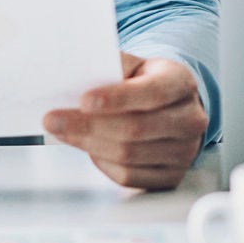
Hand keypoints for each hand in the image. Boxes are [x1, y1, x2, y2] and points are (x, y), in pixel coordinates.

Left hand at [43, 53, 207, 189]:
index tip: (83, 100)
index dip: (117, 98)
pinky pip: (129, 177)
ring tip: (64, 132)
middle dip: (88, 125)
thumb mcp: (135, 65)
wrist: (172, 108)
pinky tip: (90, 148)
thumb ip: (112, 66)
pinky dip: (102, 163)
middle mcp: (190, 119)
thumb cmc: (146, 83)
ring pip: (128, 155)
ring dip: (89, 144)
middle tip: (53, 120)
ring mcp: (184, 151)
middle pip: (135, 128)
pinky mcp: (171, 176)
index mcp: (182, 83)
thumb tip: (74, 74)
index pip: (152, 93)